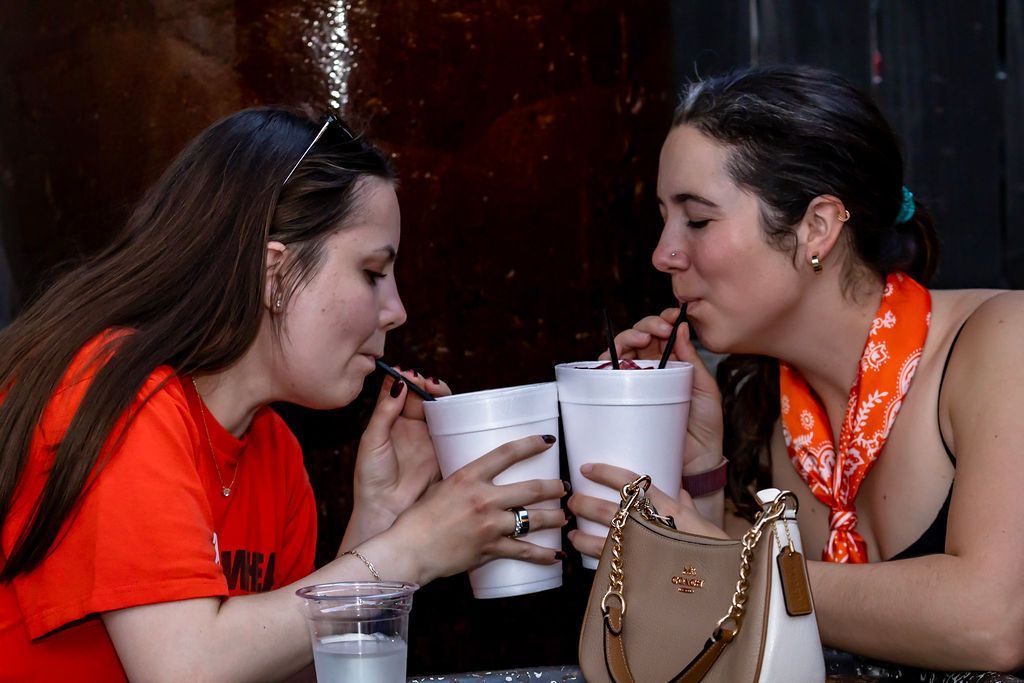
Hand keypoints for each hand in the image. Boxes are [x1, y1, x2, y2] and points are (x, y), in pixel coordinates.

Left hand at [344, 369, 450, 549]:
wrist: (386, 509)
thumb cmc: (372, 478)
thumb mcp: (372, 441)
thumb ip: (384, 412)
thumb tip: (398, 383)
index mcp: (390, 422)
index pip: (399, 392)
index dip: (404, 379)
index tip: (406, 373)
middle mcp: (411, 427)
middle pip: (422, 397)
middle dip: (424, 384)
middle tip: (424, 381)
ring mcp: (429, 438)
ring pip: (439, 409)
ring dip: (439, 395)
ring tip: (435, 388)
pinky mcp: (444, 450)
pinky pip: (454, 429)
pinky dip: (457, 415)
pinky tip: (454, 407)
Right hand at [382, 435, 568, 583]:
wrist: (409, 550)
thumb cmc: (418, 518)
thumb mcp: (440, 487)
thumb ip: (464, 482)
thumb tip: (480, 478)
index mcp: (468, 477)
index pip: (507, 453)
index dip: (531, 444)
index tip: (548, 440)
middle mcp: (483, 498)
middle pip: (531, 488)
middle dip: (554, 487)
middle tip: (564, 488)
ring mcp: (489, 525)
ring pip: (533, 520)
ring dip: (554, 518)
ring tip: (564, 517)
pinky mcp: (490, 549)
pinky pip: (524, 551)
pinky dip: (543, 555)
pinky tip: (556, 555)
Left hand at [566, 462, 727, 558]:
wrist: (727, 585)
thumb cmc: (718, 552)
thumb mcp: (703, 523)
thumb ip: (687, 505)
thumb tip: (681, 491)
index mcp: (670, 509)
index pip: (632, 483)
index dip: (606, 473)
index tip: (587, 468)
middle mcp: (654, 527)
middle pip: (609, 510)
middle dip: (586, 504)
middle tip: (573, 501)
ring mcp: (645, 551)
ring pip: (602, 539)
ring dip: (581, 534)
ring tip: (571, 531)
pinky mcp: (640, 574)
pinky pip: (608, 564)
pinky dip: (591, 556)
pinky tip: (581, 552)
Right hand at [600, 307, 723, 470]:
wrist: (696, 460)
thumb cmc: (704, 425)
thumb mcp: (705, 387)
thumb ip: (692, 359)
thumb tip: (683, 328)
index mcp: (672, 362)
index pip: (662, 333)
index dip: (664, 320)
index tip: (674, 318)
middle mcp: (651, 369)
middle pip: (639, 337)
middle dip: (645, 326)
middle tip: (659, 330)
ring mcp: (634, 383)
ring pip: (621, 351)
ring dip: (626, 338)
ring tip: (639, 340)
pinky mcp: (621, 398)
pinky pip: (607, 376)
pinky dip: (606, 361)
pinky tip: (615, 357)